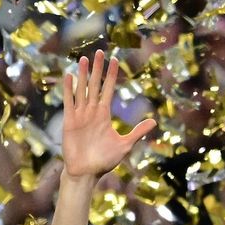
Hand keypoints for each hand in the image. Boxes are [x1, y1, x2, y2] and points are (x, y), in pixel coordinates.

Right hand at [60, 50, 154, 179]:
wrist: (86, 172)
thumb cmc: (104, 160)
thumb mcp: (125, 145)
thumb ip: (137, 131)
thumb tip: (154, 121)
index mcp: (104, 115)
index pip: (108, 90)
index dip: (111, 75)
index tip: (114, 60)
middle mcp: (92, 112)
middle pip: (95, 85)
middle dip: (97, 69)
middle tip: (98, 52)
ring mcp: (80, 115)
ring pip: (82, 90)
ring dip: (82, 75)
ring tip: (83, 59)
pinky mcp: (70, 122)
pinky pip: (69, 102)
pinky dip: (69, 90)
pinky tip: (69, 76)